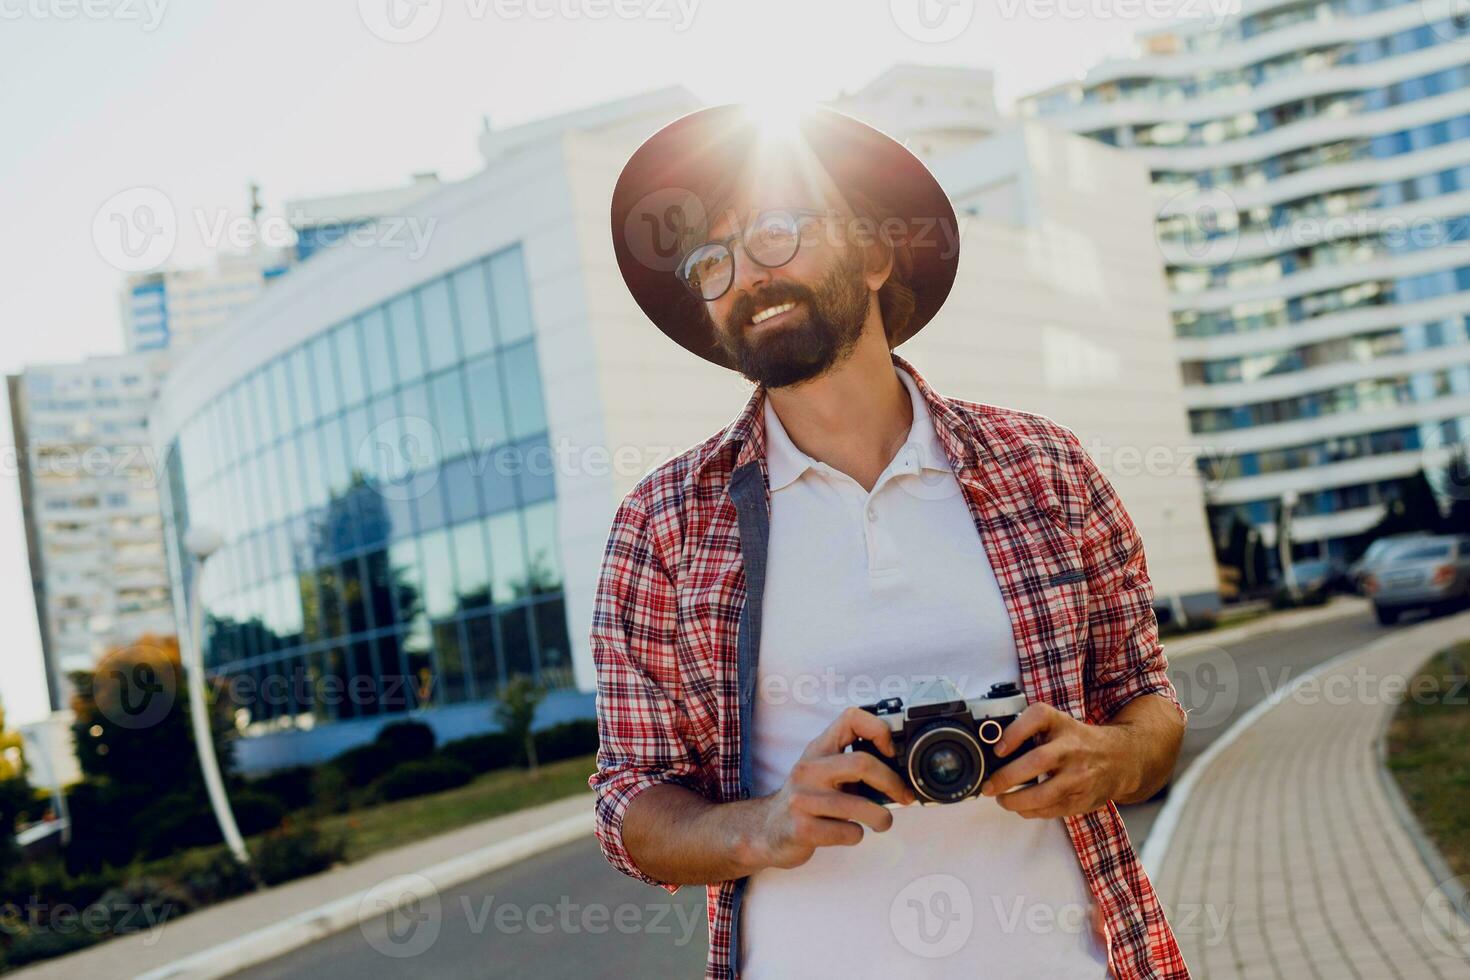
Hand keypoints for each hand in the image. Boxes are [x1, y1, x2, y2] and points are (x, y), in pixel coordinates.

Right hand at [754, 707, 916, 869]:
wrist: (768, 830)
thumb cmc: (807, 798)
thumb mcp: (823, 769)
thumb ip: (852, 760)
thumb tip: (899, 766)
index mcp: (818, 749)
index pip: (851, 718)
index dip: (879, 730)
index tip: (891, 752)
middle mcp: (808, 769)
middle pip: (862, 764)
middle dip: (892, 783)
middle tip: (903, 796)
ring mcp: (803, 799)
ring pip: (860, 806)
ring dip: (881, 818)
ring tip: (881, 822)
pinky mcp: (802, 829)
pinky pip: (847, 832)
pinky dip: (857, 835)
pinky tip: (847, 832)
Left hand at [980, 702, 1133, 819]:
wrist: (1120, 759)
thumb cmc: (1078, 741)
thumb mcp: (1058, 724)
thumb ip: (1029, 730)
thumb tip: (993, 747)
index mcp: (1062, 724)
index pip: (1038, 717)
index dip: (1015, 732)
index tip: (998, 749)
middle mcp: (1073, 748)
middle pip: (1037, 761)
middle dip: (1007, 777)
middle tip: (990, 786)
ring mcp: (1080, 776)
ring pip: (1043, 794)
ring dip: (1015, 801)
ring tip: (1002, 800)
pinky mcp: (1083, 799)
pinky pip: (1051, 810)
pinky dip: (1031, 811)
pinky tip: (1021, 807)